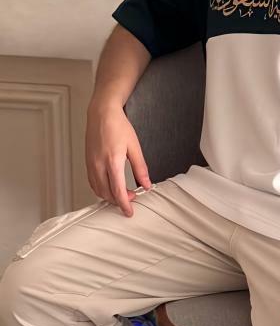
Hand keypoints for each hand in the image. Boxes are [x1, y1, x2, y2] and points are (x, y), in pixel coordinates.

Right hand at [85, 103, 151, 217]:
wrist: (101, 113)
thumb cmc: (118, 126)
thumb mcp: (134, 146)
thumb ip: (140, 168)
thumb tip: (146, 184)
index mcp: (112, 161)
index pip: (117, 190)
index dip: (124, 204)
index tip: (130, 212)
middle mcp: (98, 165)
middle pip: (107, 193)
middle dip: (119, 201)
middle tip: (132, 199)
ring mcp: (91, 164)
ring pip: (98, 190)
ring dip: (109, 197)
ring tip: (122, 194)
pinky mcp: (87, 163)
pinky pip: (92, 183)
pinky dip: (101, 190)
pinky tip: (109, 187)